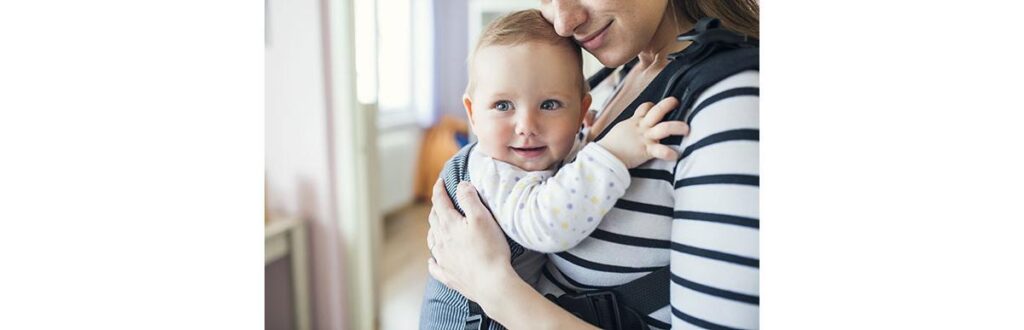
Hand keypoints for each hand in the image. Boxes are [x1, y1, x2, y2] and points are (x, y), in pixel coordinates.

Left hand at [427, 179, 513, 303]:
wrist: (491, 284)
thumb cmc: (490, 249)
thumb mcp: (482, 217)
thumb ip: (469, 198)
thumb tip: (460, 185)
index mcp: (449, 225)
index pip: (440, 201)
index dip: (439, 189)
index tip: (440, 181)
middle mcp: (441, 241)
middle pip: (434, 220)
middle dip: (436, 207)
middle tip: (441, 201)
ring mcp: (443, 260)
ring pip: (432, 241)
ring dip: (433, 230)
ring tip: (436, 226)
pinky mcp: (448, 276)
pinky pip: (435, 267)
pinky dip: (433, 260)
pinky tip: (433, 259)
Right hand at [596, 97, 688, 167]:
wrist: (605, 156)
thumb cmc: (611, 145)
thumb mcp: (620, 130)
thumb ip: (629, 127)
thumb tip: (629, 128)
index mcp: (634, 122)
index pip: (646, 107)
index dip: (653, 106)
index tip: (657, 108)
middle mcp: (642, 127)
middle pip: (657, 111)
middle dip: (668, 104)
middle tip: (676, 102)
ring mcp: (645, 138)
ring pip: (664, 128)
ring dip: (677, 127)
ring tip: (686, 129)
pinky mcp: (646, 151)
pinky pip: (660, 151)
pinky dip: (669, 153)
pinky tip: (675, 155)